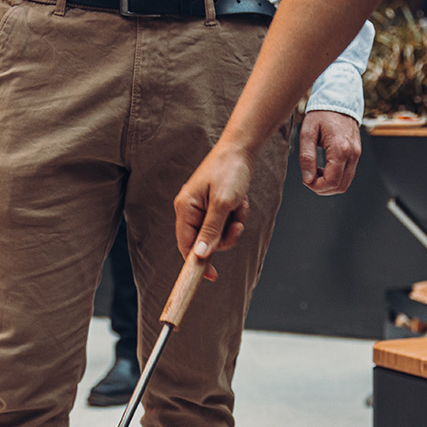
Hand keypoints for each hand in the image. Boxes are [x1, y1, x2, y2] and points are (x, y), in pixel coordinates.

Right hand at [173, 141, 253, 282]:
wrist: (241, 149)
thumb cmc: (229, 171)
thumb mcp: (222, 203)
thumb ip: (211, 230)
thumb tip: (201, 255)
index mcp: (185, 208)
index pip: (186, 245)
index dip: (197, 263)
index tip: (212, 277)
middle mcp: (190, 210)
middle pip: (205, 242)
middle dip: (225, 236)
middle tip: (237, 226)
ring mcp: (202, 208)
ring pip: (219, 233)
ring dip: (233, 224)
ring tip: (239, 206)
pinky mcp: (214, 206)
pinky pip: (226, 223)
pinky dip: (236, 216)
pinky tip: (240, 201)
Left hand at [298, 110, 360, 195]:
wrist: (339, 100)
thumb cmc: (321, 114)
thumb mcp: (307, 132)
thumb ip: (306, 157)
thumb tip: (307, 179)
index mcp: (340, 149)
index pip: (331, 181)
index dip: (316, 186)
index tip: (306, 179)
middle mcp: (352, 154)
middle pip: (340, 186)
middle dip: (322, 188)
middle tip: (309, 178)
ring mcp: (356, 154)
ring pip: (345, 183)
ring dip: (329, 184)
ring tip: (315, 172)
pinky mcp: (356, 154)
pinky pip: (347, 174)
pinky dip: (335, 177)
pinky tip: (323, 168)